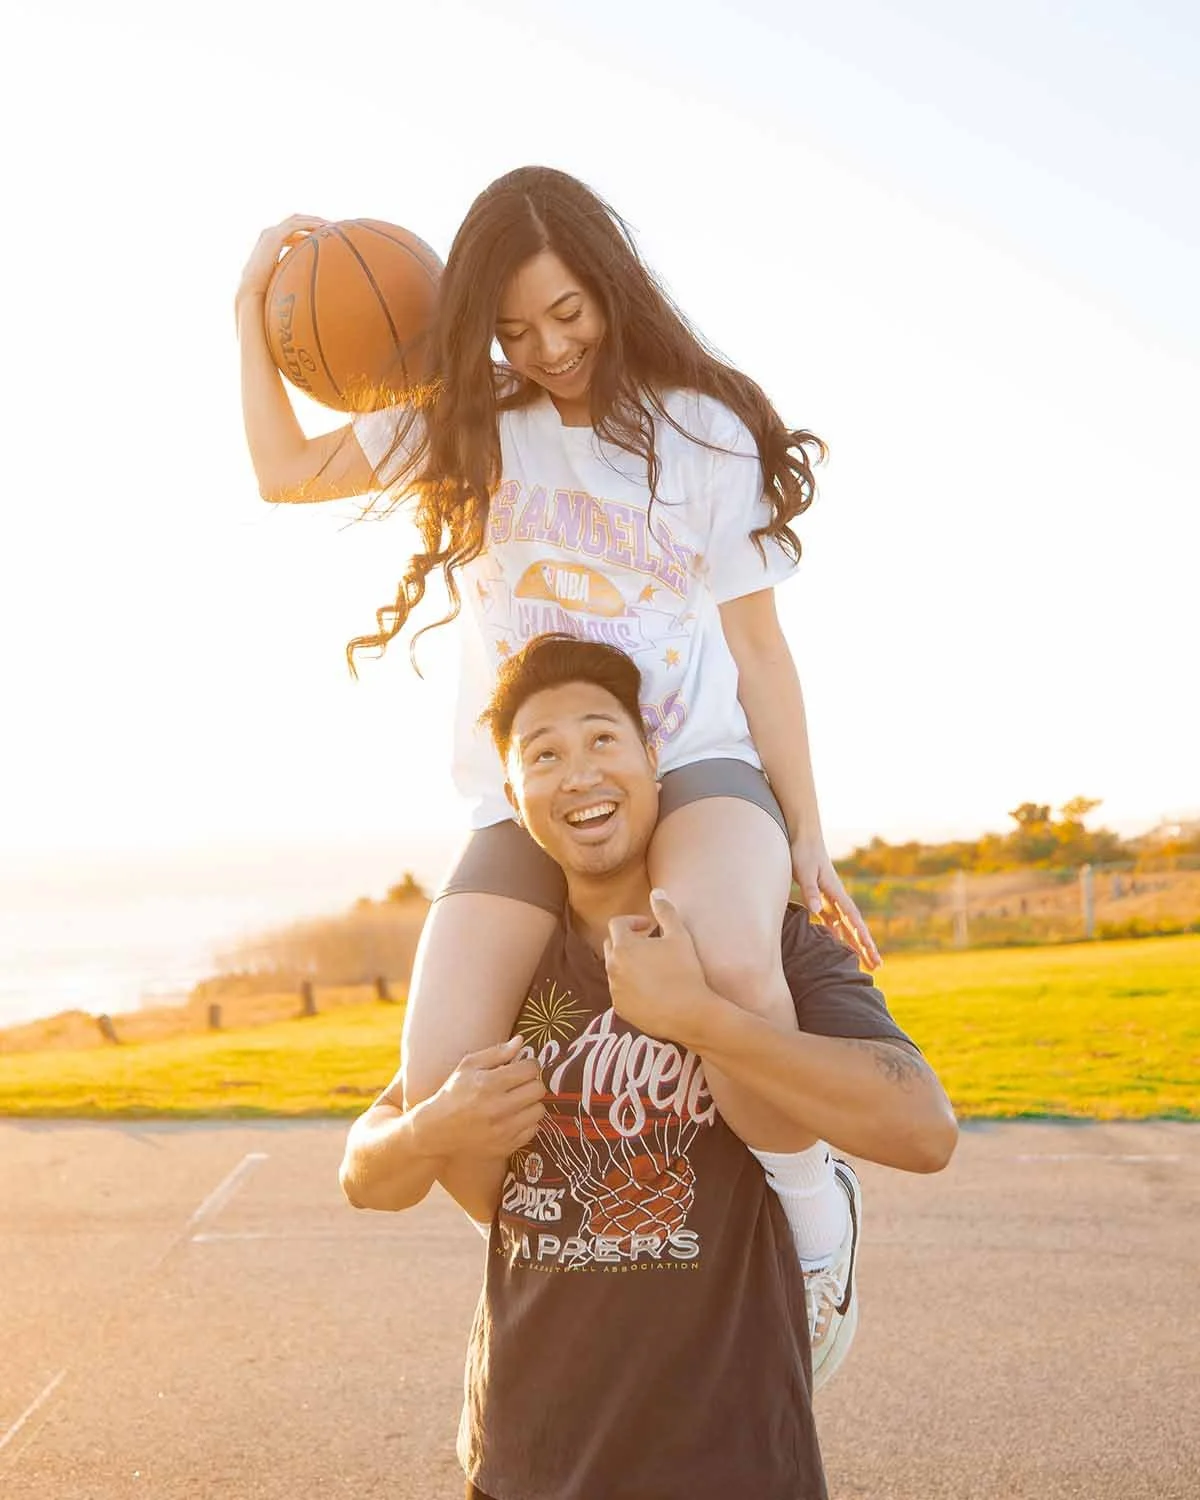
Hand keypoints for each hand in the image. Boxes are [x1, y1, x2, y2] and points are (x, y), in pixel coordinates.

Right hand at [235, 213, 327, 311]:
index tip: (325, 233)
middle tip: (332, 225)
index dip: (308, 229)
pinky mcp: (274, 237)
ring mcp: (270, 234)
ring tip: (331, 224)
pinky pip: (296, 225)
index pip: (292, 230)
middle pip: (295, 221)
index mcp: (271, 243)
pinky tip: (323, 228)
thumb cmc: (266, 291)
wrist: (252, 291)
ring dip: (314, 220)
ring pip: (296, 220)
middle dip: (313, 220)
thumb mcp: (283, 277)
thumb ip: (293, 272)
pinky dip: (310, 224)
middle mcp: (270, 234)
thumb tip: (310, 282)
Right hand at [414, 1036, 545, 1159]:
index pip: (530, 1069)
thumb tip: (521, 1041)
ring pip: (539, 1110)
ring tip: (516, 1102)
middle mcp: (498, 1108)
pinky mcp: (506, 1146)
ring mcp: (503, 1130)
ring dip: (531, 1104)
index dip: (529, 1065)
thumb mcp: (468, 1066)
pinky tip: (512, 1118)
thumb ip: (497, 1052)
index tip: (523, 1067)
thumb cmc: (453, 1094)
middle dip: (531, 1083)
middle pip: (538, 1089)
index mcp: (489, 1084)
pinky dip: (526, 1123)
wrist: (438, 1132)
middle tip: (520, 1084)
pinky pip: (533, 1130)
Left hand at [604, 889, 714, 1048]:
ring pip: (615, 969)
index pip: (617, 924)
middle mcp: (612, 967)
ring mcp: (614, 990)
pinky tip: (651, 988)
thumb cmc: (685, 971)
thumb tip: (656, 892)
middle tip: (649, 944)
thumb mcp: (679, 936)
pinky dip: (630, 985)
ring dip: (628, 963)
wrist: (689, 1013)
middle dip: (627, 941)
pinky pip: (620, 990)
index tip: (649, 927)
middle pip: (611, 945)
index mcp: (623, 947)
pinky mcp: (620, 1008)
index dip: (632, 921)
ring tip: (652, 967)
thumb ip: (665, 911)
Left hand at [792, 838, 880, 969]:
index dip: (861, 936)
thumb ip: (810, 891)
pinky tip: (837, 946)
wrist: (803, 835)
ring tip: (864, 962)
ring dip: (854, 943)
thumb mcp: (805, 872)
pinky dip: (837, 934)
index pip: (853, 918)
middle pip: (855, 926)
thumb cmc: (803, 852)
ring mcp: (830, 898)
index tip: (870, 951)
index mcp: (836, 892)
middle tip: (877, 966)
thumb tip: (816, 911)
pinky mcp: (820, 897)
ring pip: (845, 925)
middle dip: (866, 946)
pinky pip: (832, 920)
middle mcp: (837, 897)